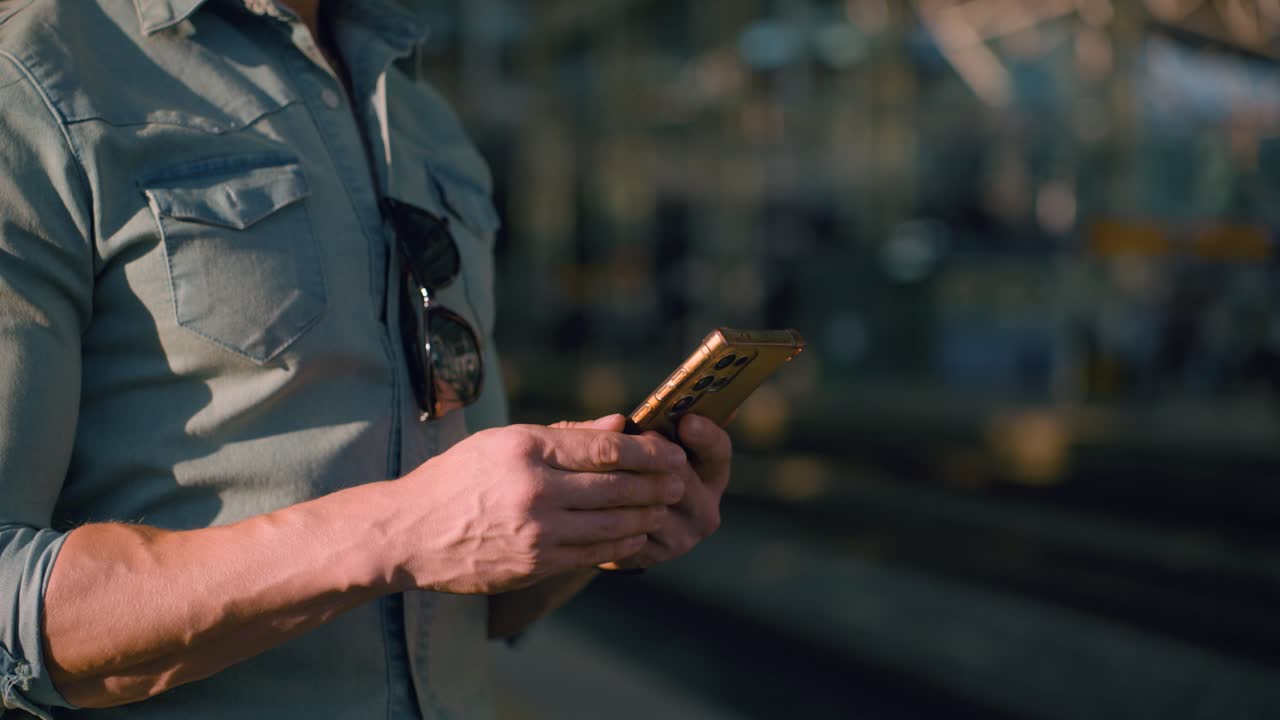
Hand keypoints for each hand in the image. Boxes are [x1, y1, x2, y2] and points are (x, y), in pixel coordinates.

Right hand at [389, 420, 687, 594]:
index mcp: (527, 449)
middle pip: (619, 486)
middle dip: (658, 484)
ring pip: (614, 524)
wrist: (410, 532)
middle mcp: (535, 490)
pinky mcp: (536, 565)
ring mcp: (537, 533)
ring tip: (663, 506)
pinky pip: (594, 554)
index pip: (607, 448)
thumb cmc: (459, 477)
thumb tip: (621, 425)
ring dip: (647, 515)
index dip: (649, 451)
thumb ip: (566, 435)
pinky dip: (622, 544)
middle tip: (680, 479)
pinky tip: (635, 534)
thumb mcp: (504, 441)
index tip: (671, 450)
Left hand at [599, 414, 730, 569]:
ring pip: (657, 506)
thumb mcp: (642, 440)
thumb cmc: (632, 466)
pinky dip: (615, 512)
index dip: (706, 435)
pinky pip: (633, 530)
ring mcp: (683, 535)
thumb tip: (616, 420)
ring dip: (630, 485)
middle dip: (658, 457)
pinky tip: (596, 498)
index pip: (718, 451)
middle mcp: (705, 507)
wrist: (612, 519)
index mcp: (710, 472)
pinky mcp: (654, 554)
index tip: (687, 421)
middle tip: (636, 439)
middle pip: (685, 479)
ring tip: (604, 467)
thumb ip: (639, 425)